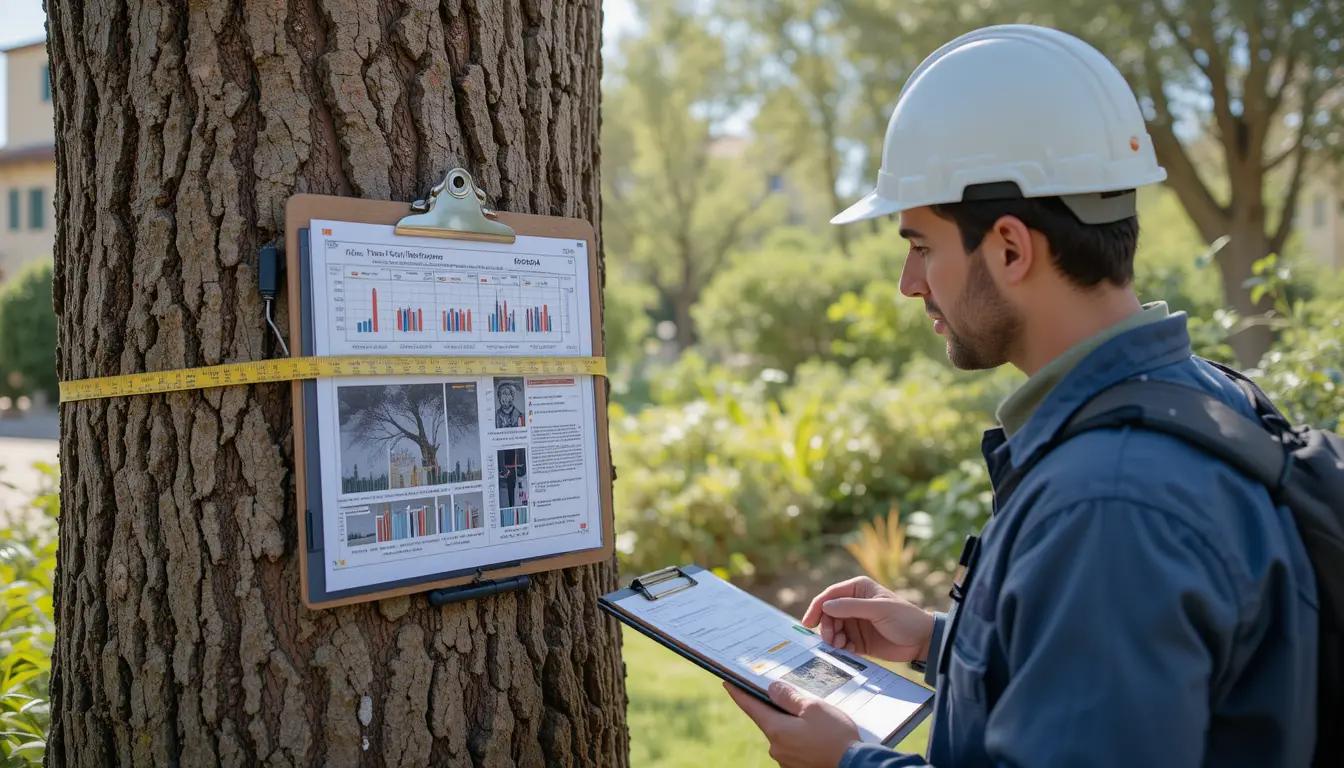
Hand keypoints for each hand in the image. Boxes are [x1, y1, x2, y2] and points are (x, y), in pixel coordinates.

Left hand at [724, 680, 859, 767]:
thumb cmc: (836, 737)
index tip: (727, 682)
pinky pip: (795, 747)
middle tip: (793, 698)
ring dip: (793, 725)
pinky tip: (818, 735)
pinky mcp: (798, 767)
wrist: (855, 767)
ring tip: (815, 720)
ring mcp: (786, 761)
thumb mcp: (813, 708)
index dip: (739, 692)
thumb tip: (772, 689)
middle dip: (778, 708)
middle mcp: (776, 748)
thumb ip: (790, 697)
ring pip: (784, 734)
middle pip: (770, 720)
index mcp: (776, 730)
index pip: (751, 706)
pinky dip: (802, 738)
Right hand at [801, 576, 933, 662]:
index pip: (830, 595)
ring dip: (832, 638)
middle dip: (826, 627)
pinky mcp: (859, 640)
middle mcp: (853, 604)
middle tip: (830, 640)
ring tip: (840, 646)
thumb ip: (851, 607)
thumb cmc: (904, 618)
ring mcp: (856, 623)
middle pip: (828, 614)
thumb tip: (826, 606)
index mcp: (857, 589)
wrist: (922, 641)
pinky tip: (847, 650)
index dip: (817, 607)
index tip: (808, 622)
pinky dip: (840, 647)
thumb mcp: (878, 609)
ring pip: (833, 629)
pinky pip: (842, 643)